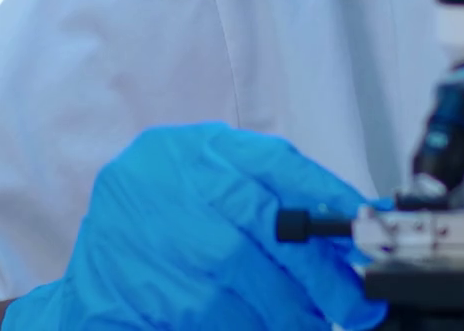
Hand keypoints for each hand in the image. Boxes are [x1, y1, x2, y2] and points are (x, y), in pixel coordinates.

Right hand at [2, 122, 387, 330]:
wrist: (94, 268)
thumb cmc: (161, 217)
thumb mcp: (206, 180)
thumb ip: (265, 190)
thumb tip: (347, 218)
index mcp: (202, 151)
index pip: (280, 166)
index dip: (330, 197)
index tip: (368, 230)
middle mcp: (185, 186)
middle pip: (275, 229)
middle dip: (324, 273)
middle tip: (357, 302)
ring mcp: (171, 238)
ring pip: (254, 281)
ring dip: (294, 310)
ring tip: (313, 321)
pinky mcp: (161, 291)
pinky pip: (224, 316)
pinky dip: (254, 327)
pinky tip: (270, 328)